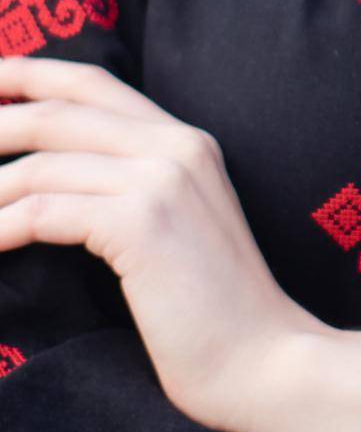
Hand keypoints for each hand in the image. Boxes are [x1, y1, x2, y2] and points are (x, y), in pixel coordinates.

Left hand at [0, 55, 311, 431]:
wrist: (263, 357)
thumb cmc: (213, 310)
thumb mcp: (178, 225)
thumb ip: (135, 187)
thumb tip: (56, 179)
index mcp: (185, 139)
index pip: (94, 83)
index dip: (33, 75)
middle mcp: (174, 145)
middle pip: (60, 113)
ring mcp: (160, 179)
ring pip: (43, 164)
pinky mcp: (142, 222)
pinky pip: (46, 212)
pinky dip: (1, 227)